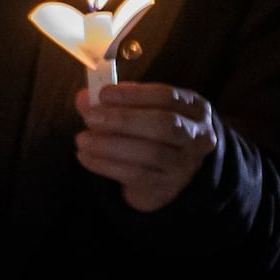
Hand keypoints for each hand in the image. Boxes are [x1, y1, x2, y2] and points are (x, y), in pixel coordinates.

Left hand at [76, 81, 222, 212]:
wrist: (166, 174)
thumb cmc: (149, 132)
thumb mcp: (139, 111)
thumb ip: (113, 103)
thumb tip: (84, 98)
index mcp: (193, 109)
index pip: (168, 97)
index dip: (134, 95)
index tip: (104, 93)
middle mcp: (198, 136)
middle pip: (165, 125)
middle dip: (124, 119)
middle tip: (90, 118)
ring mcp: (186, 164)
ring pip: (151, 153)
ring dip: (110, 145)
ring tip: (82, 139)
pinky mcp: (168, 186)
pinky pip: (137, 175)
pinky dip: (106, 165)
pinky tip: (85, 157)